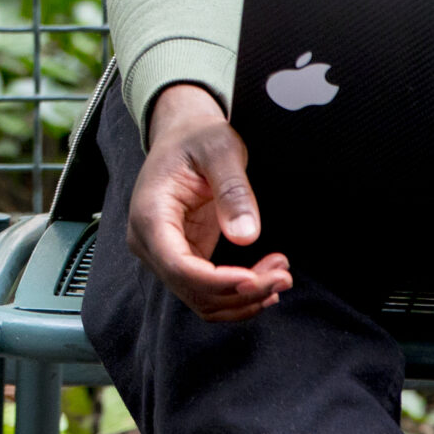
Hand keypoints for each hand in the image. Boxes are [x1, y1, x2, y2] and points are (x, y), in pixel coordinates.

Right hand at [125, 83, 292, 322]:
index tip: (256, 278)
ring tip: (280, 275)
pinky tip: (265, 281)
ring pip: (201, 299)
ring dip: (243, 298)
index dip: (217, 282)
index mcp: (150, 214)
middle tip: (283, 276)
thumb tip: (245, 236)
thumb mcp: (220, 151)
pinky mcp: (182, 257)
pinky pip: (207, 291)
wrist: (184, 134)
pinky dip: (237, 294)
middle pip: (192, 290)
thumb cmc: (198, 137)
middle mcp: (149, 242)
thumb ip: (233, 191)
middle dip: (240, 292)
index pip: (178, 266)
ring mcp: (163, 254)